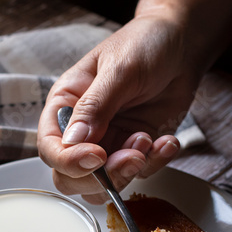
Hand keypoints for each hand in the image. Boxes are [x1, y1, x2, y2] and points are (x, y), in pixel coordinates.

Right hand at [37, 14, 199, 203]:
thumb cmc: (144, 45)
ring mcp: (110, 144)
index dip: (69, 161)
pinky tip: (167, 141)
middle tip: (131, 156)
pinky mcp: (135, 151)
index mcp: (66, 106)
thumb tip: (73, 142)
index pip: (51, 148)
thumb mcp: (118, 69)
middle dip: (101, 177)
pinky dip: (155, 164)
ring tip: (148, 140)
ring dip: (127, 172)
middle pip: (71, 177)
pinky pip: (139, 174)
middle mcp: (83, 131)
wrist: (181, 45)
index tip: (97, 156)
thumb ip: (95, 106)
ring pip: (103, 185)